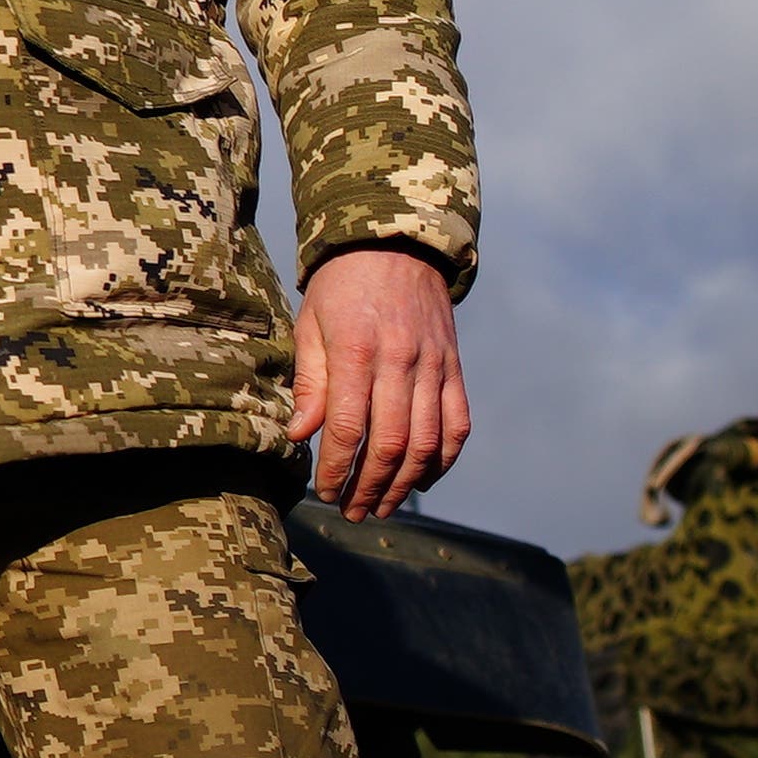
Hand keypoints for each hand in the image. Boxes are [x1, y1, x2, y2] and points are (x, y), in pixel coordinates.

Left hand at [287, 245, 471, 517]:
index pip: (347, 426)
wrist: (395, 246)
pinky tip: (421, 481)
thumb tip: (300, 436)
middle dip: (369, 486)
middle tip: (351, 511)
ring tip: (380, 506)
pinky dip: (442, 461)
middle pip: (390, 443)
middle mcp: (401, 361)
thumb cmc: (341, 289)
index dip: (336, 467)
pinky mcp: (455, 370)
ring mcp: (435, 367)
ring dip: (404, 484)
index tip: (325, 490)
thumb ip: (310, 382)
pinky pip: (457, 426)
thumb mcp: (310, 325)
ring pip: (427, 443)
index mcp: (358, 350)